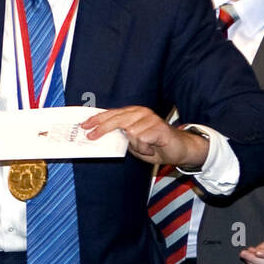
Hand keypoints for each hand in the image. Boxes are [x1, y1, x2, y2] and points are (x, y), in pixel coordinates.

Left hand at [81, 107, 208, 168]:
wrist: (179, 150)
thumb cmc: (154, 145)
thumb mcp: (133, 142)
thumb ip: (119, 138)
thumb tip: (100, 138)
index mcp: (133, 113)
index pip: (112, 114)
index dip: (97, 119)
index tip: (84, 126)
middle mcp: (141, 113)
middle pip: (116, 119)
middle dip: (101, 128)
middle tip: (90, 136)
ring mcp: (150, 119)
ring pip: (130, 133)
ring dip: (135, 145)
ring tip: (145, 148)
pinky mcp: (158, 127)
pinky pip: (142, 140)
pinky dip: (145, 148)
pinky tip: (152, 148)